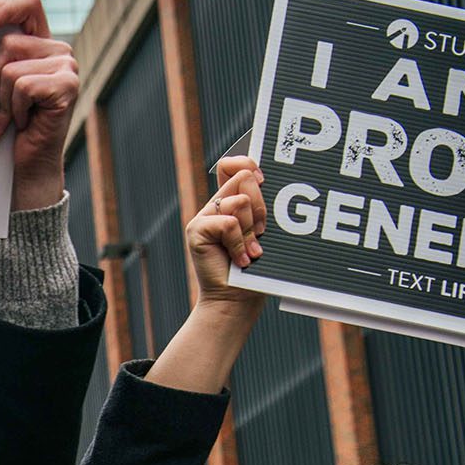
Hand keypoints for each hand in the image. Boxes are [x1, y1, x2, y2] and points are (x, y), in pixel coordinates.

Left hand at [0, 0, 78, 210]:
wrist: (28, 166)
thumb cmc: (9, 127)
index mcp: (41, 44)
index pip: (28, 6)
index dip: (3, 8)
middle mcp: (58, 50)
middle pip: (8, 45)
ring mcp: (67, 67)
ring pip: (11, 70)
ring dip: (2, 102)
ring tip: (8, 120)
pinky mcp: (68, 86)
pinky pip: (22, 87)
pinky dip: (15, 110)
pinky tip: (23, 124)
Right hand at [189, 156, 267, 309]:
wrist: (235, 301)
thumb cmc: (255, 271)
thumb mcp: (263, 234)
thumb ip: (261, 209)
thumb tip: (268, 182)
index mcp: (230, 202)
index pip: (233, 165)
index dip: (248, 163)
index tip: (264, 179)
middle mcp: (215, 206)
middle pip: (244, 177)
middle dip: (260, 206)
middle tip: (259, 234)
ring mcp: (204, 217)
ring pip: (239, 200)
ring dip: (251, 230)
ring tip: (250, 251)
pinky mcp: (196, 230)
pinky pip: (228, 222)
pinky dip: (240, 243)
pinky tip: (240, 259)